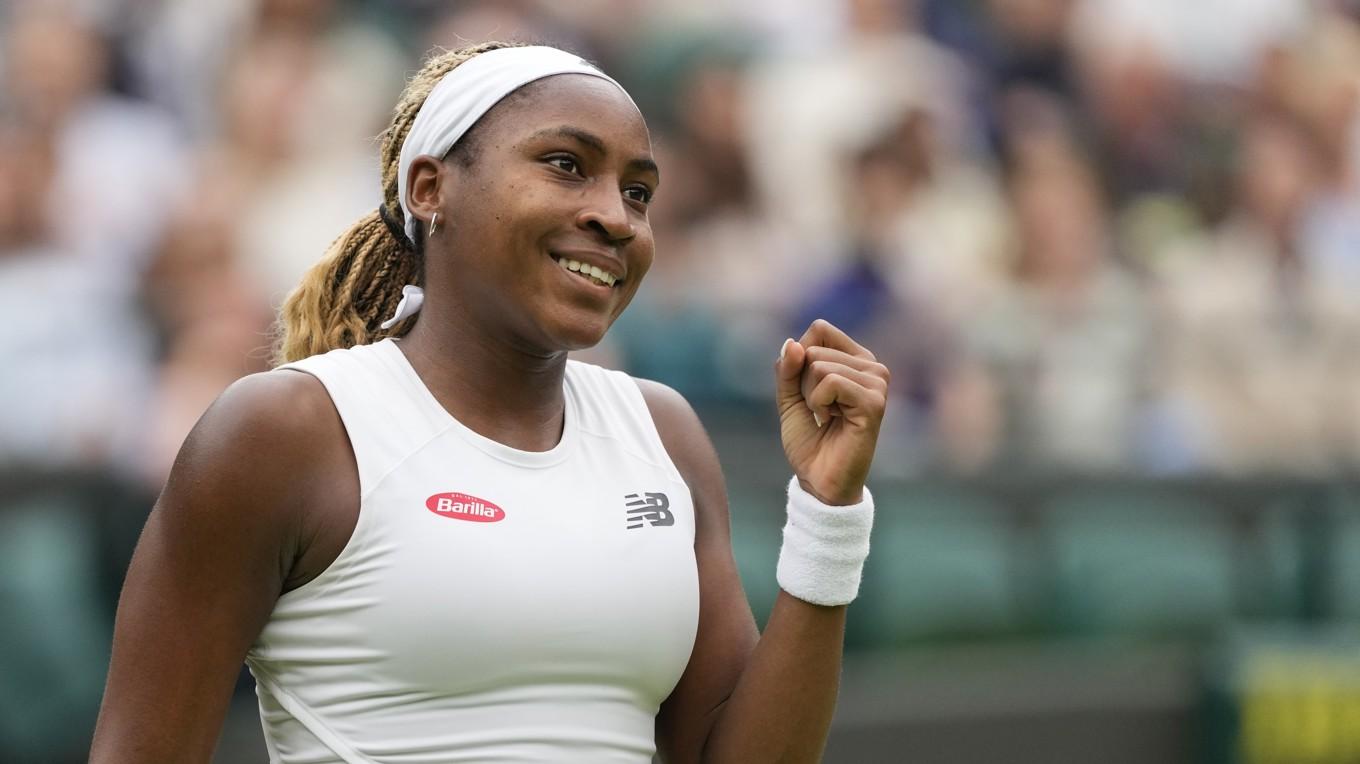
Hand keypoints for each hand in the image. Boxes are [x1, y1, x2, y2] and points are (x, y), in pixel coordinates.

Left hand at [774, 320, 889, 504]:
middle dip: (802, 383)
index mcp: (856, 360)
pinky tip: (832, 421)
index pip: (819, 330)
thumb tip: (793, 343)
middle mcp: (873, 367)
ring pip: (819, 365)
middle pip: (814, 348)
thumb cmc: (810, 440)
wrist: (819, 481)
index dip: (799, 358)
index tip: (809, 391)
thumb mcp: (789, 397)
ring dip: (810, 396)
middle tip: (819, 411)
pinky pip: (830, 382)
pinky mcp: (874, 402)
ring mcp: (877, 383)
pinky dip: (818, 403)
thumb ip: (788, 368)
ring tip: (827, 417)